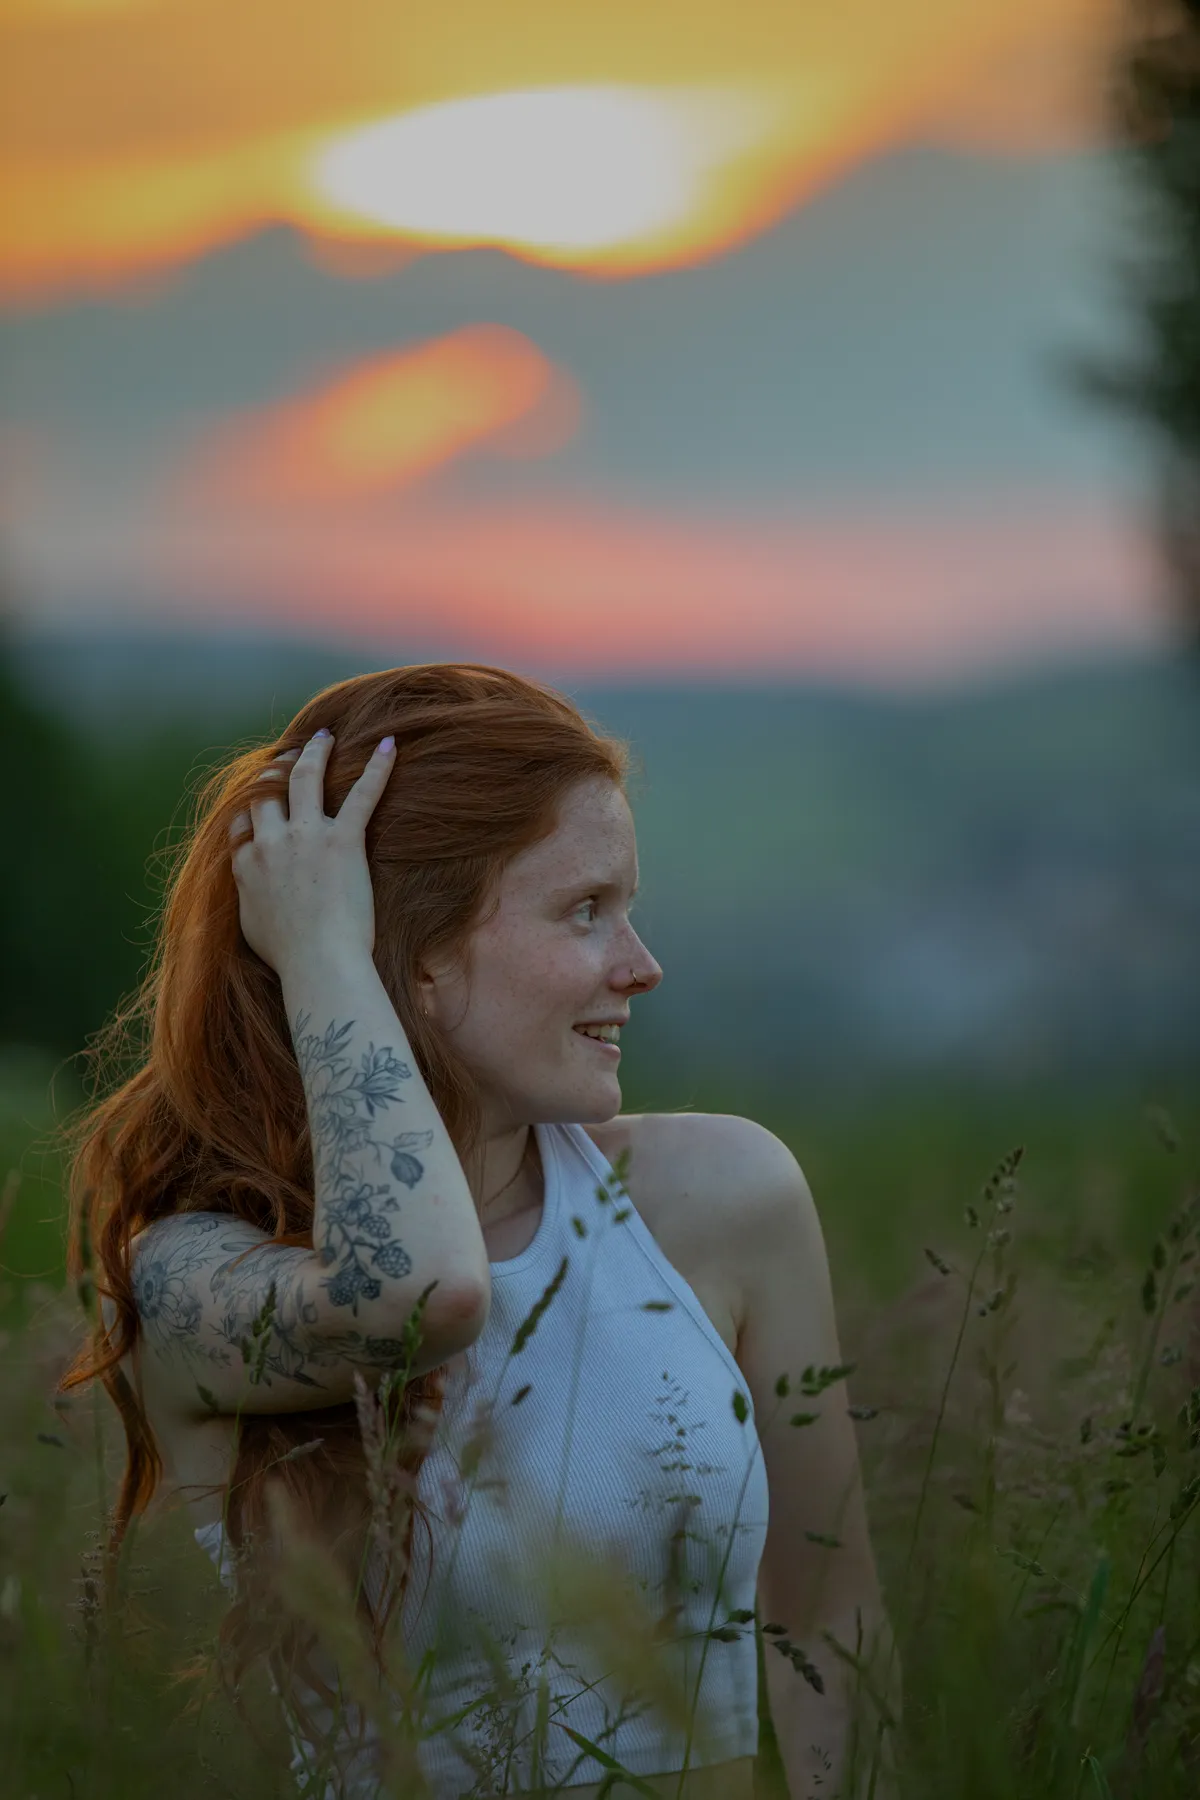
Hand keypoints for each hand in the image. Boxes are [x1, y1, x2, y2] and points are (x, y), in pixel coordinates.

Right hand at [229, 730, 396, 976]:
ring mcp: (306, 837)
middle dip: (277, 768)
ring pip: (305, 778)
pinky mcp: (343, 840)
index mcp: (247, 863)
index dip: (253, 804)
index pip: (242, 820)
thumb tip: (250, 888)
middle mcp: (270, 842)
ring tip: (325, 737)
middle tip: (290, 755)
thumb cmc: (288, 956)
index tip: (263, 794)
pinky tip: (390, 746)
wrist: (317, 963)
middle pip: (267, 789)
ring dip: (315, 753)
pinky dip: (378, 767)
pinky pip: (362, 794)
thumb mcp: (251, 926)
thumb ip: (248, 896)